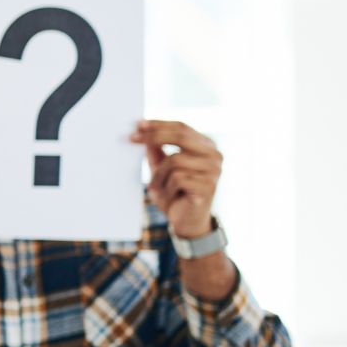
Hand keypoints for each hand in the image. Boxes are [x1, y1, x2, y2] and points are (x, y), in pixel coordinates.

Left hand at [133, 120, 221, 237]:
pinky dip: (166, 188)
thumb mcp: (161, 169)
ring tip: (156, 187)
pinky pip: (177, 179)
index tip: (138, 124)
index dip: (159, 125)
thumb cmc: (174, 193)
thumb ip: (156, 151)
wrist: (186, 222)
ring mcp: (214, 170)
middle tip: (132, 138)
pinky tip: (170, 196)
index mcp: (206, 146)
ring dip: (158, 175)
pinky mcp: (209, 186)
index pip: (182, 127)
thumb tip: (143, 130)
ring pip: (174, 160)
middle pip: (180, 136)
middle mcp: (214, 155)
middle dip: (153, 136)